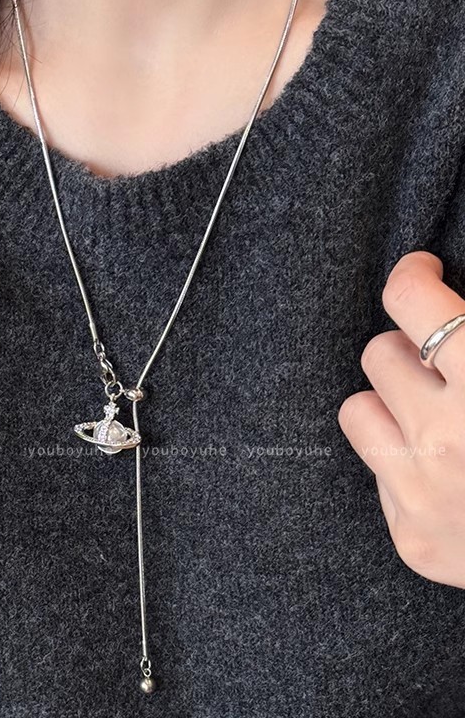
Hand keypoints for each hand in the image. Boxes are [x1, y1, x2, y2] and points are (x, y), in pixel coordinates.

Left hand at [338, 250, 464, 587]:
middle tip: (443, 365)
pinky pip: (377, 471)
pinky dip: (406, 462)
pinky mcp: (412, 538)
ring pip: (358, 410)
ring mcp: (424, 495)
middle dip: (412, 352)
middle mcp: (449, 440)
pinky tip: (451, 474)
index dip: (413, 278)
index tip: (422, 275)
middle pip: (379, 354)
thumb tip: (454, 297)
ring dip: (392, 404)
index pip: (412, 303)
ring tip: (434, 414)